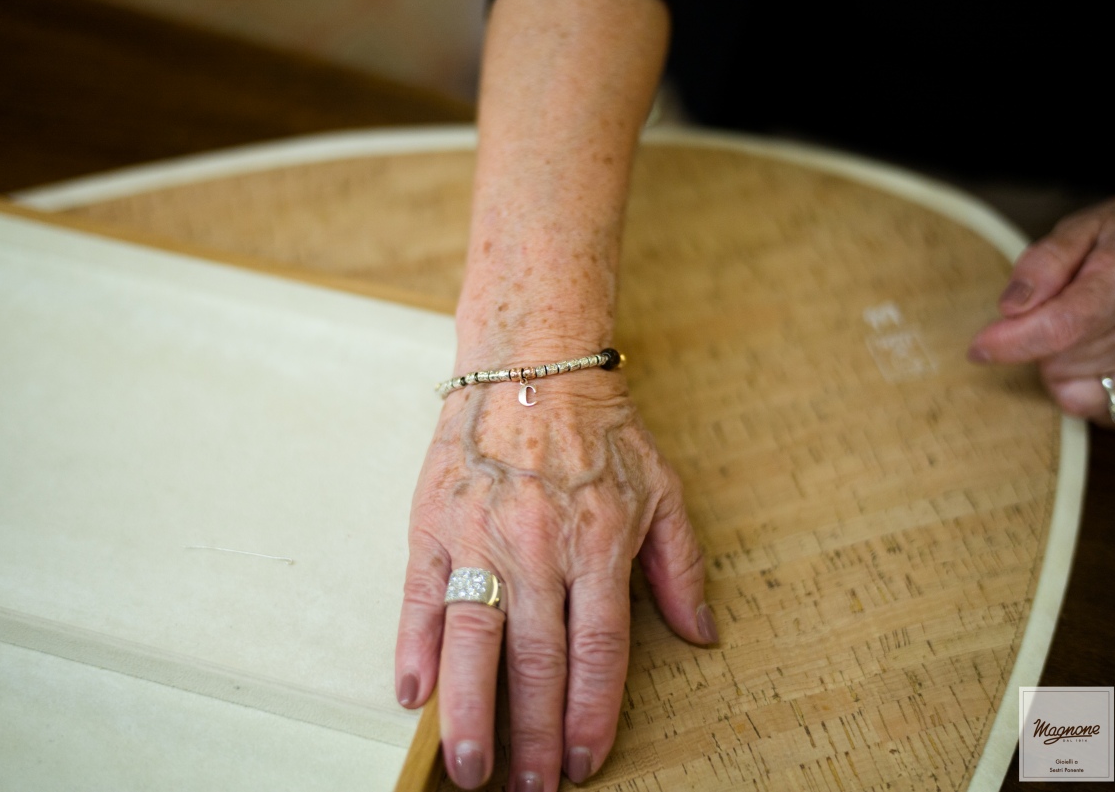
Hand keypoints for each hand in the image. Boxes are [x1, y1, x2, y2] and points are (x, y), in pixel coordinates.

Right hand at [395, 367, 716, 790]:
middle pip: (537, 659)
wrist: (531, 364)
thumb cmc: (598, 430)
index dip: (590, 713)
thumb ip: (683, 566)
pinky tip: (413, 695)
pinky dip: (414, 647)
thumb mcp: (662, 490)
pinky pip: (421, 596)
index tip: (583, 760)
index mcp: (599, 543)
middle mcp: (539, 546)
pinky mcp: (434, 521)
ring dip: (472, 711)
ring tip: (470, 768)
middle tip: (528, 788)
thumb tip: (702, 635)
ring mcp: (481, 534)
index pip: (598, 650)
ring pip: (475, 639)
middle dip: (533, 734)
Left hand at [969, 196, 1114, 426]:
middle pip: (1055, 357)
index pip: (1061, 326)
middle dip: (1033, 337)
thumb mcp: (1088, 227)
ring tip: (1079, 322)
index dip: (1013, 342)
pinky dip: (1072, 383)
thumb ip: (1048, 261)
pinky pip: (1086, 403)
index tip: (978, 348)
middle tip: (1054, 304)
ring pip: (1064, 379)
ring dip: (1054, 358)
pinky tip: (1084, 355)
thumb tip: (1011, 306)